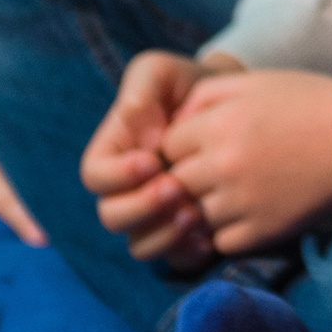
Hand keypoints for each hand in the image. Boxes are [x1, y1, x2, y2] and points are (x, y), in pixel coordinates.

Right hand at [83, 49, 218, 263]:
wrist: (236, 106)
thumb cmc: (191, 85)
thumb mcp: (160, 72)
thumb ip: (141, 92)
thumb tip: (142, 138)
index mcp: (114, 155)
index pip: (96, 177)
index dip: (118, 175)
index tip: (152, 160)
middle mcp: (128, 191)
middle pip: (113, 217)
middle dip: (142, 207)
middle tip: (177, 188)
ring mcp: (155, 216)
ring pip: (140, 245)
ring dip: (163, 235)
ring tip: (195, 213)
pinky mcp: (184, 234)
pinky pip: (175, 259)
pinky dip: (188, 253)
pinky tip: (209, 236)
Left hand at [160, 68, 331, 256]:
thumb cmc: (308, 102)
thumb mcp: (255, 82)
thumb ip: (205, 94)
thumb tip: (174, 122)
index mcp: (219, 124)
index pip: (167, 145)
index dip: (183, 144)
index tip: (204, 143)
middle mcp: (223, 165)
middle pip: (175, 182)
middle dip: (190, 176)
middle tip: (219, 169)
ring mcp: (242, 201)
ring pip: (195, 215)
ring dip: (208, 205)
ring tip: (239, 189)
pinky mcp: (263, 230)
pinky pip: (222, 242)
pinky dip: (230, 231)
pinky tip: (251, 210)